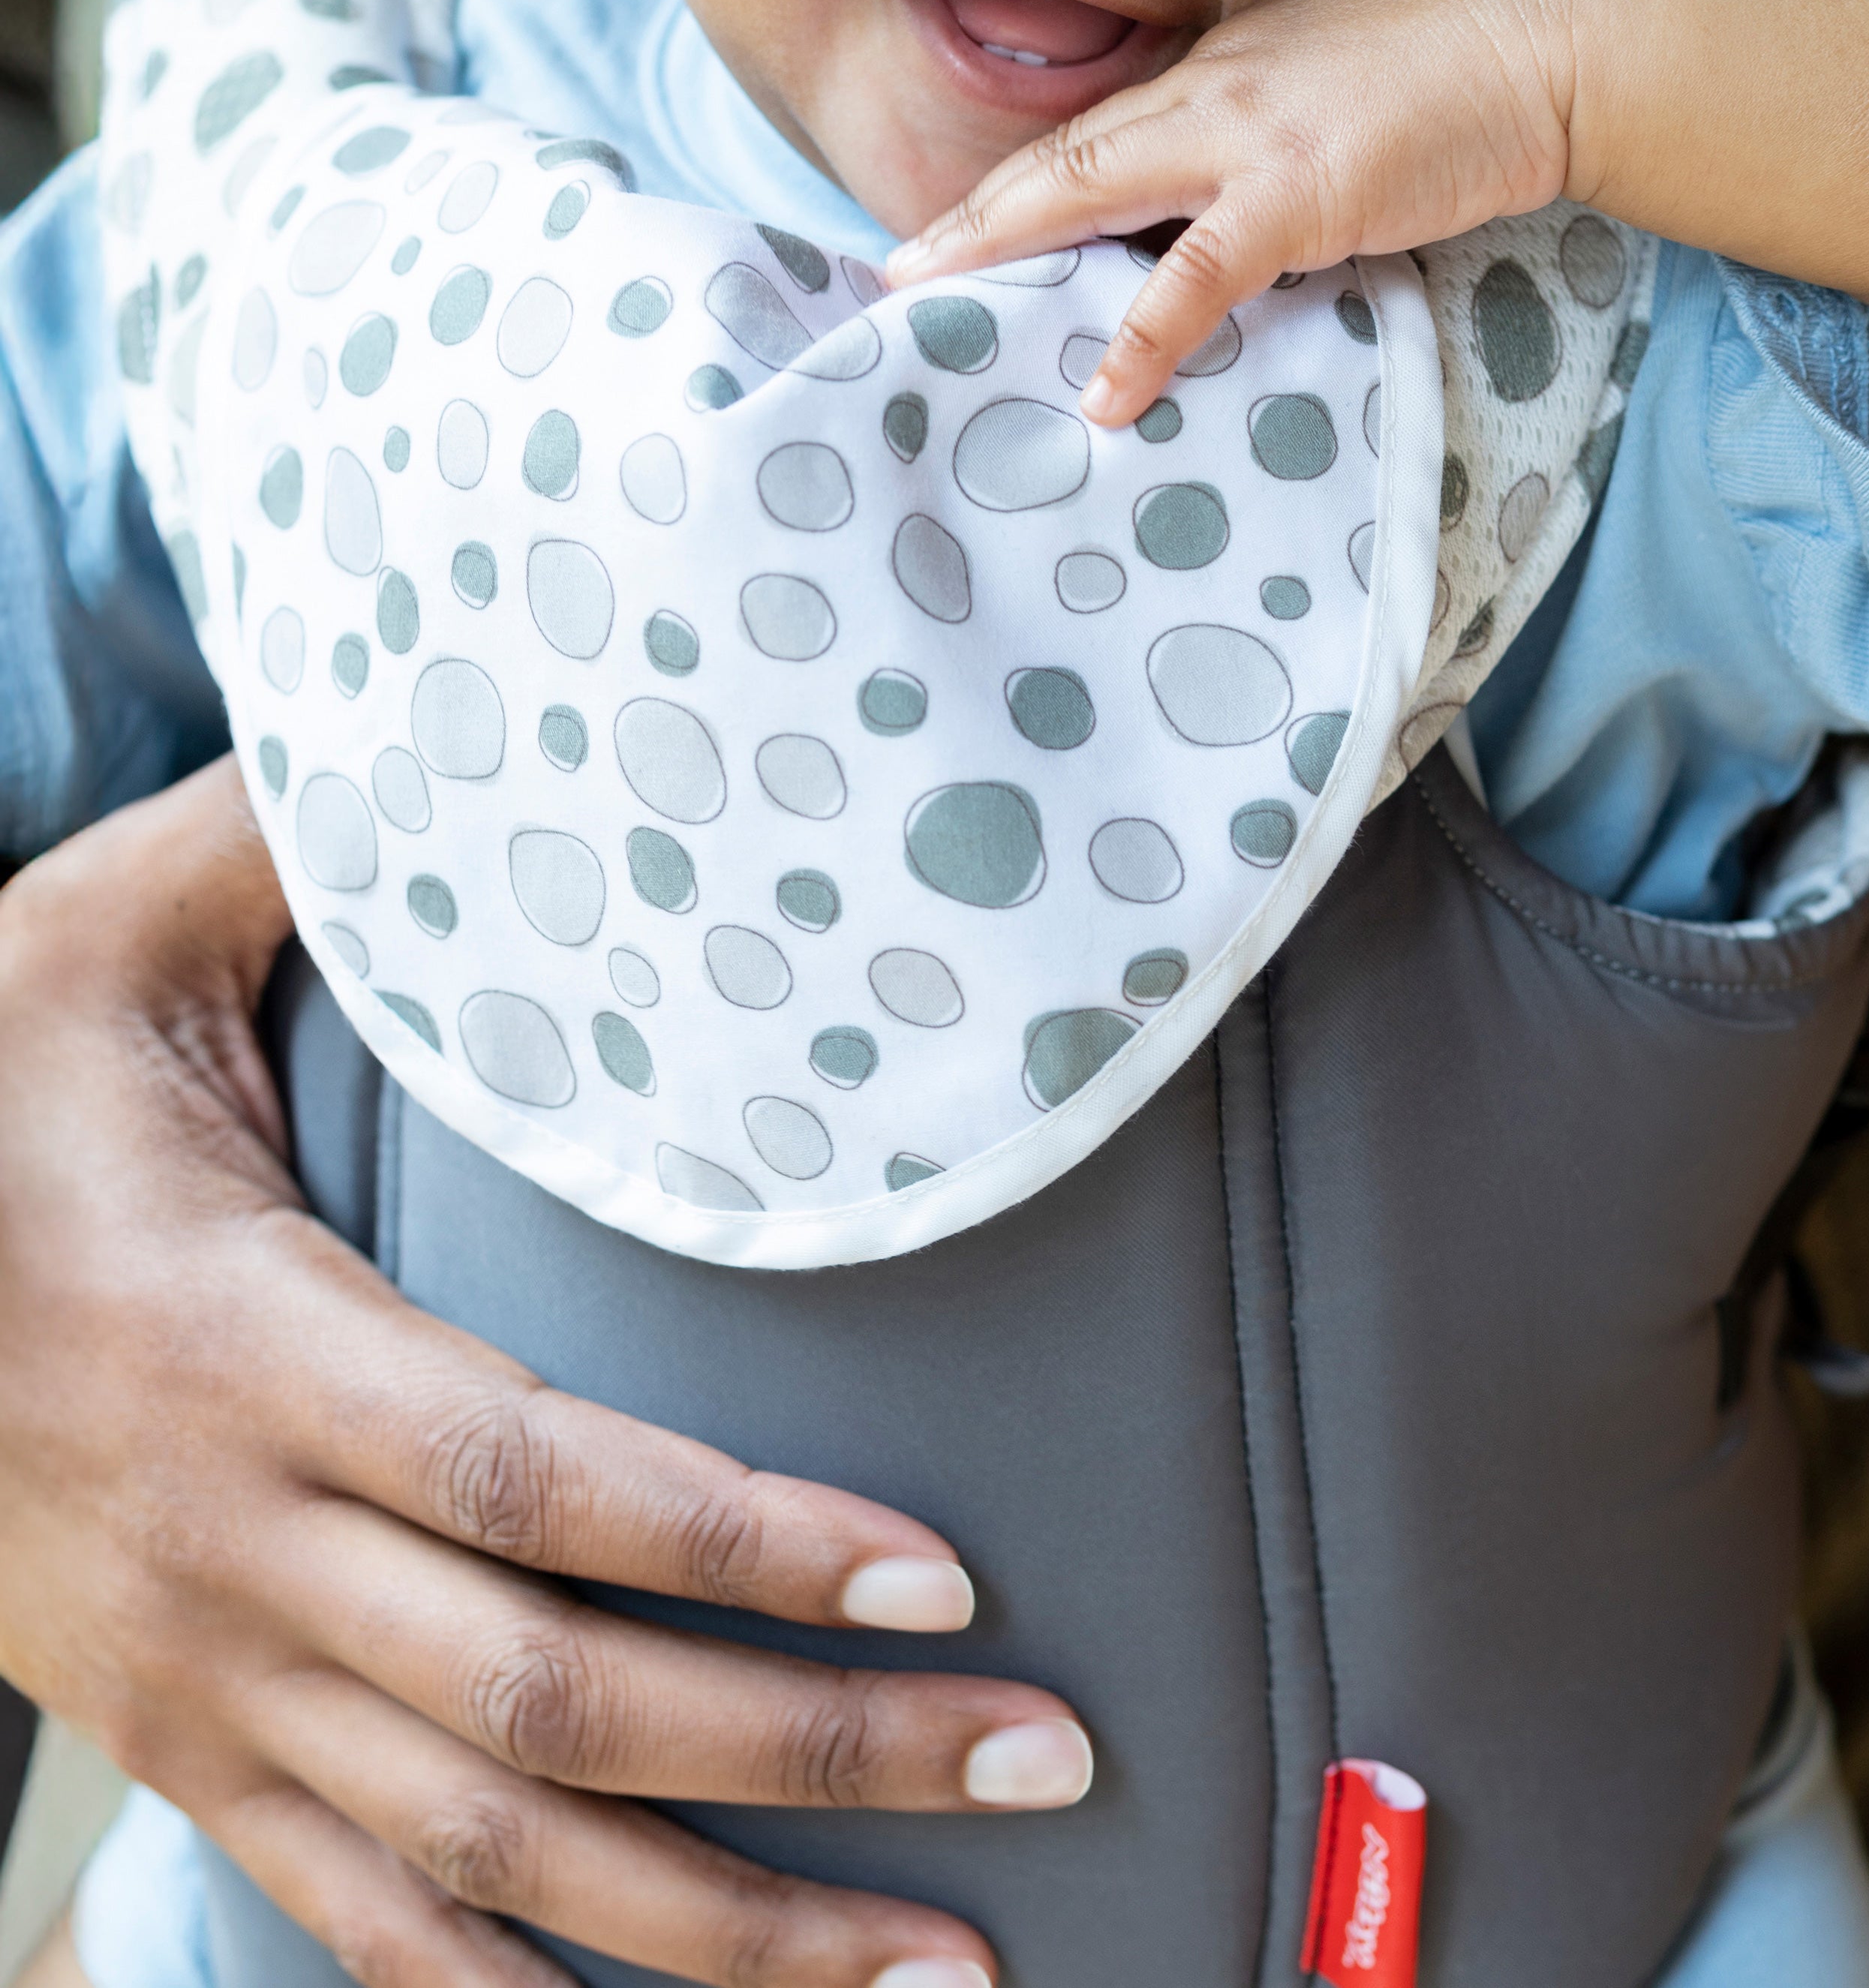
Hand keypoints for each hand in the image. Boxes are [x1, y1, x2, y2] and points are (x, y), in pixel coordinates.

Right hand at [0, 761, 1093, 1987]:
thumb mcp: (114, 933)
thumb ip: (308, 842)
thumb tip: (494, 713)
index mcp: (252, 1352)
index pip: (539, 1484)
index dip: (746, 1542)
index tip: (950, 1571)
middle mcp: (238, 1555)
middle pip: (559, 1702)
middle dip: (814, 1750)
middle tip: (1046, 1756)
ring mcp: (207, 1688)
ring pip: (489, 1859)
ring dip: (725, 1937)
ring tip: (949, 1969)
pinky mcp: (183, 1754)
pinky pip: (358, 1926)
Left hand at [887, 0, 1570, 424]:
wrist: (1538, 36)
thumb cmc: (1458, 44)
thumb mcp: (1336, 59)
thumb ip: (1272, 107)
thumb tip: (1242, 167)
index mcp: (1219, 64)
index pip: (1097, 129)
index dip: (1020, 180)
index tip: (958, 222)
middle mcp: (1208, 92)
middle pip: (1059, 158)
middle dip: (969, 216)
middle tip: (892, 271)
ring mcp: (1242, 140)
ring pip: (1087, 192)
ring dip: (1000, 248)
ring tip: (929, 302)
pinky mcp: (1295, 196)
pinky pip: (1197, 277)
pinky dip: (1143, 334)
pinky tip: (1105, 391)